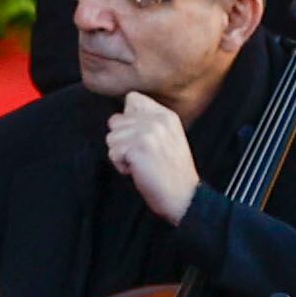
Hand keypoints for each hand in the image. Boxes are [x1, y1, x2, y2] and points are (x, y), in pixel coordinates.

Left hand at [104, 92, 202, 223]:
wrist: (184, 197)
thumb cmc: (172, 173)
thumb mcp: (169, 138)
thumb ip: (148, 122)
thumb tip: (117, 117)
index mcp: (166, 115)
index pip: (132, 99)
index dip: (128, 119)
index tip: (141, 139)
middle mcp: (157, 119)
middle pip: (116, 121)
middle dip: (123, 141)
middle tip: (143, 156)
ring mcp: (148, 132)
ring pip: (111, 138)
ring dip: (121, 155)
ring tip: (142, 164)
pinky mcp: (138, 147)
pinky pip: (113, 153)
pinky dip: (122, 167)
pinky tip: (139, 171)